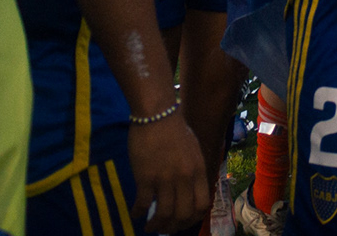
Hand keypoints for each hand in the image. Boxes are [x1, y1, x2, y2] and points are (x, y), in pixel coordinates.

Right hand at [127, 114, 207, 232]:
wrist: (156, 113)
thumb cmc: (174, 128)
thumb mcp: (192, 150)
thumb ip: (192, 170)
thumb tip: (189, 189)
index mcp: (197, 170)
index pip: (202, 204)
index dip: (193, 218)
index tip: (184, 221)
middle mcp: (184, 178)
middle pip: (183, 214)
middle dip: (174, 226)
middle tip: (165, 228)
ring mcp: (165, 178)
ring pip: (164, 213)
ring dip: (156, 225)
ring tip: (149, 227)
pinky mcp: (145, 177)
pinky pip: (143, 203)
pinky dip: (138, 212)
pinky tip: (134, 213)